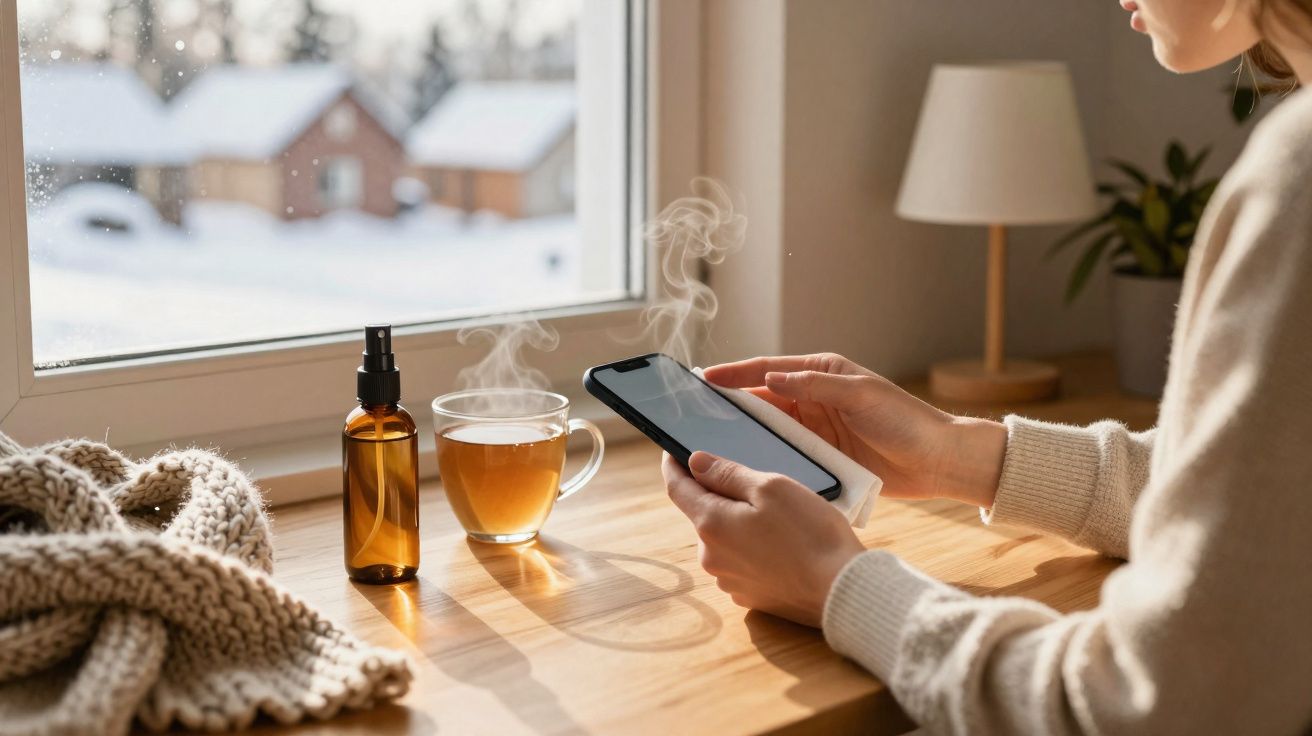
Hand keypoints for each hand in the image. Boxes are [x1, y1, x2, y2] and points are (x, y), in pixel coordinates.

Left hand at [663, 451, 864, 626]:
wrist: (842, 591)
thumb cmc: (811, 534)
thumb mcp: (771, 488)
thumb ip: (728, 473)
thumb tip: (695, 463)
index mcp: (711, 524)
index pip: (677, 488)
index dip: (673, 466)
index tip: (673, 452)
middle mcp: (711, 557)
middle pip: (704, 514)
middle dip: (720, 496)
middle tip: (754, 484)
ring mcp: (729, 580)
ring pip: (725, 540)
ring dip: (739, 524)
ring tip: (779, 518)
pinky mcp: (750, 596)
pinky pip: (742, 563)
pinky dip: (753, 549)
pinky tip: (783, 545)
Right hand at [705, 353, 1005, 507]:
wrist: (938, 462)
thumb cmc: (906, 421)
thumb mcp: (862, 396)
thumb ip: (817, 386)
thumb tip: (772, 378)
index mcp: (822, 374)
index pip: (768, 370)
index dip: (735, 374)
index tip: (705, 378)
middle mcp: (814, 399)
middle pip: (762, 400)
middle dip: (731, 405)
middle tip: (696, 413)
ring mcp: (816, 430)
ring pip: (770, 430)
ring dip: (746, 435)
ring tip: (712, 442)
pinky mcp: (821, 457)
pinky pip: (786, 456)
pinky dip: (767, 459)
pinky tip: (747, 467)